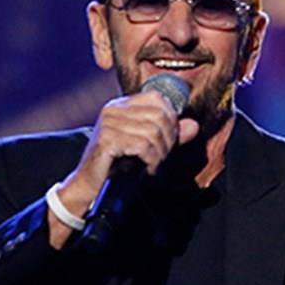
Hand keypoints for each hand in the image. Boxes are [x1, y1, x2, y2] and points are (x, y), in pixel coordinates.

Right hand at [48, 91, 198, 247]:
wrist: (90, 186)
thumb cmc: (117, 165)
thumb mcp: (147, 146)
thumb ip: (170, 135)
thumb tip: (193, 125)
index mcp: (122, 105)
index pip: (158, 98)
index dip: (171, 119)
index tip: (169, 141)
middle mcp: (114, 109)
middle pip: (160, 116)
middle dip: (168, 140)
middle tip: (162, 157)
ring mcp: (109, 123)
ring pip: (153, 132)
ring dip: (160, 154)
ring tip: (154, 164)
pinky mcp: (107, 140)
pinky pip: (143, 145)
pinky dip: (151, 160)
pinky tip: (147, 169)